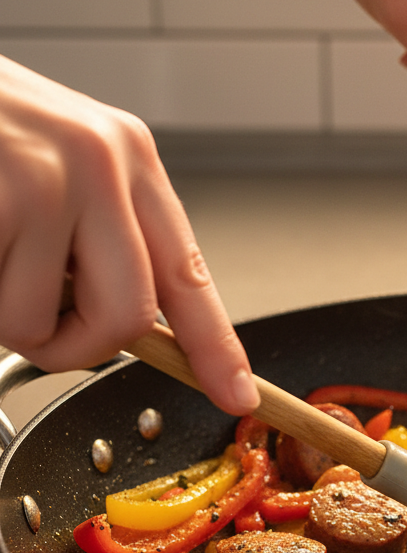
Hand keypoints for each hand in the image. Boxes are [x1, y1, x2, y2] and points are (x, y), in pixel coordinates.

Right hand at [0, 55, 258, 414]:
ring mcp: (48, 176)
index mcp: (128, 158)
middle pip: (126, 318)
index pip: (187, 273)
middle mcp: (102, 162)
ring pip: (38, 322)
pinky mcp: (1, 191)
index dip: (215, 346)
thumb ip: (98, 235)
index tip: (237, 394)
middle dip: (73, 346)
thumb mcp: (54, 163)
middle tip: (35, 325)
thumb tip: (124, 323)